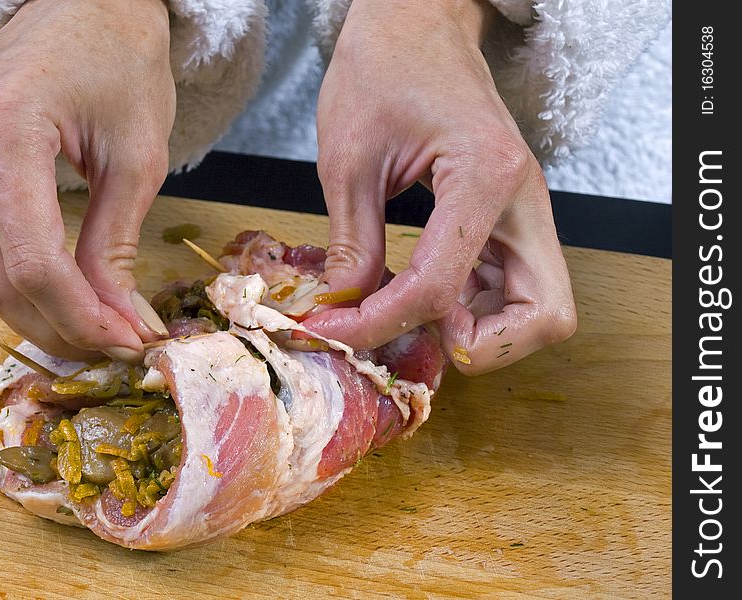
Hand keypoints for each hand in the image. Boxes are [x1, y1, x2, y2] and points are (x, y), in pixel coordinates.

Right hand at [0, 0, 174, 361]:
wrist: (88, 0)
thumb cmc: (123, 58)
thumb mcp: (137, 156)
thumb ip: (116, 243)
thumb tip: (119, 320)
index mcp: (4, 126)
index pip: (32, 257)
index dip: (80, 315)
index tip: (126, 341)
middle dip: (56, 324)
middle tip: (113, 346)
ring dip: (36, 310)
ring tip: (94, 328)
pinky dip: (20, 277)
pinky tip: (64, 294)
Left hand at [303, 0, 575, 373]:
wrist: (416, 24)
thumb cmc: (383, 69)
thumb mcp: (348, 158)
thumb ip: (351, 241)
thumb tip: (345, 306)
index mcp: (485, 176)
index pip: (441, 288)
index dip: (381, 322)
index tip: (336, 328)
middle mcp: (524, 199)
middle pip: (544, 316)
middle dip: (479, 345)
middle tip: (414, 328)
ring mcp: (527, 210)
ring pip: (539, 309)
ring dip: (480, 330)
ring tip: (412, 307)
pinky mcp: (514, 216)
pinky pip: (515, 287)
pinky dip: (476, 308)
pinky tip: (425, 289)